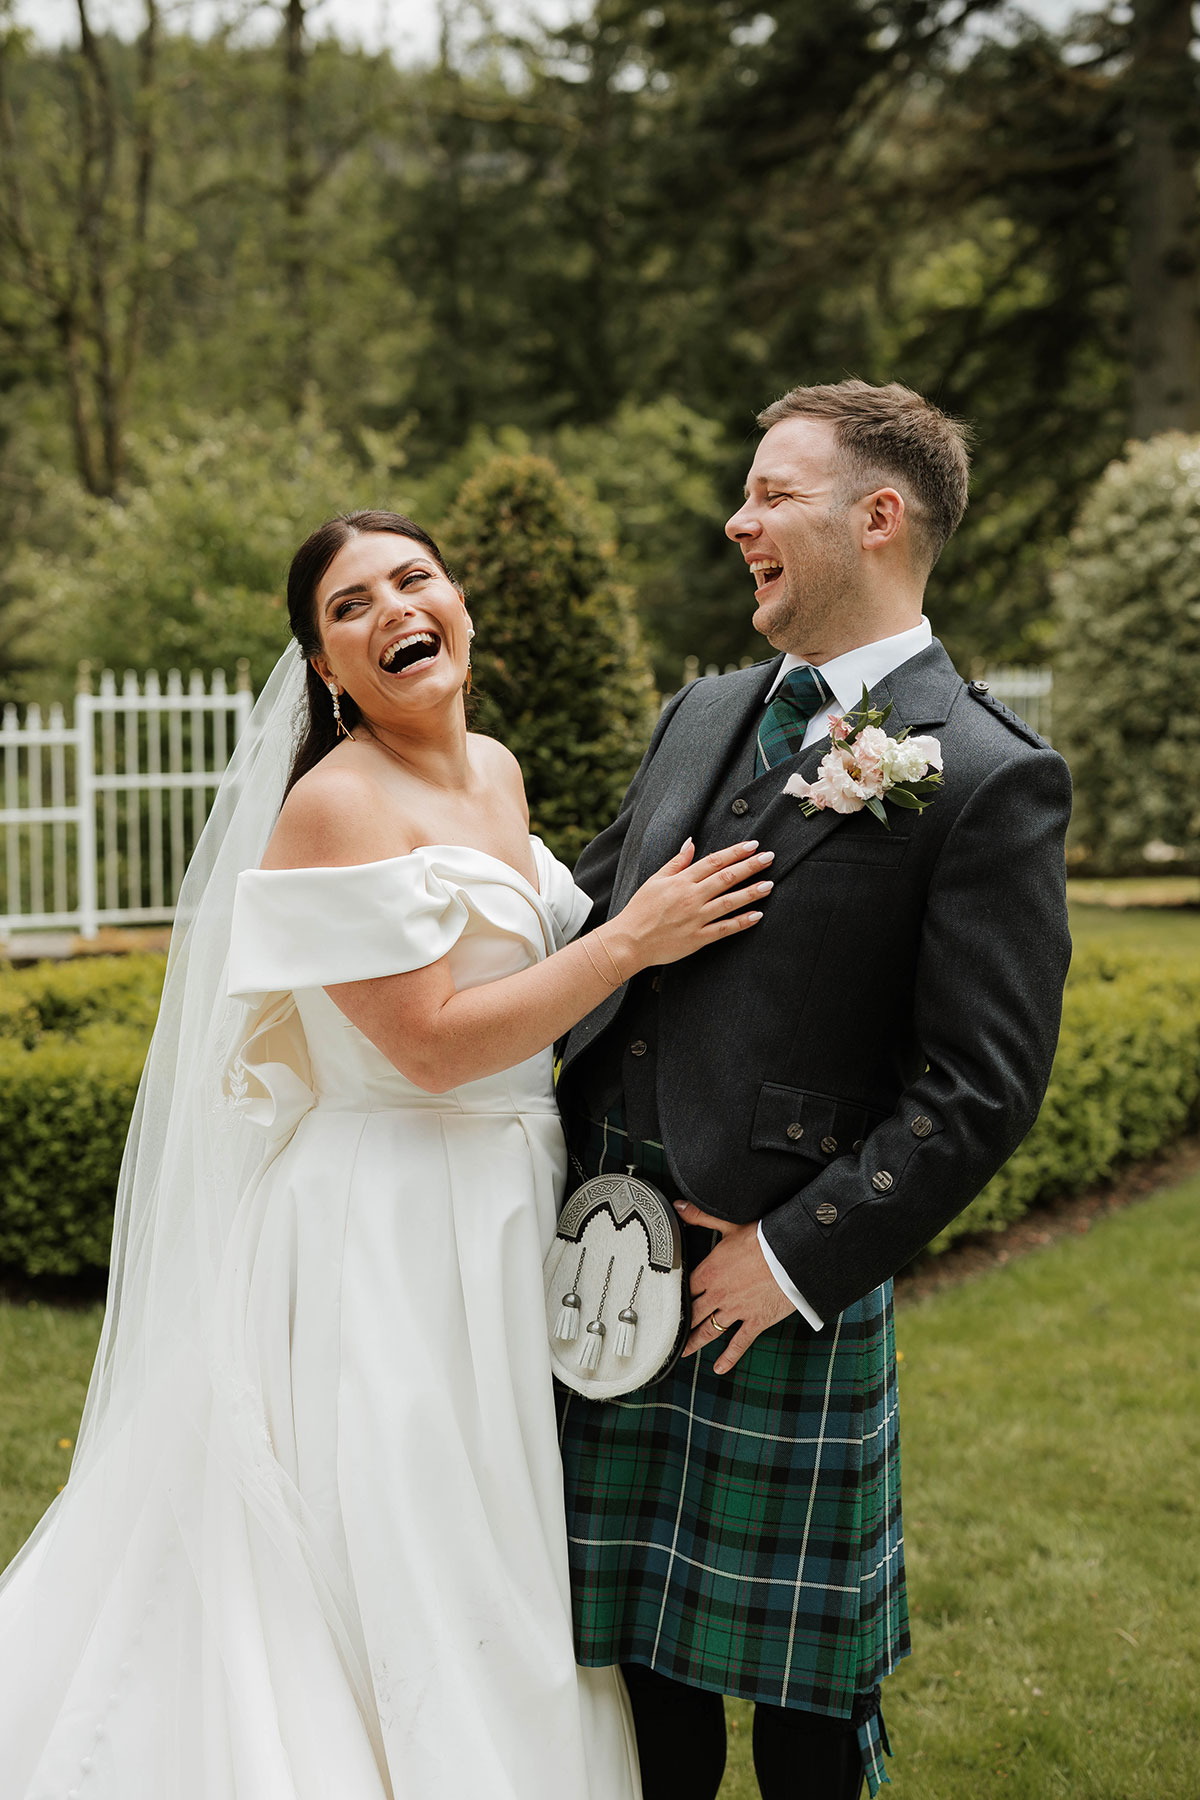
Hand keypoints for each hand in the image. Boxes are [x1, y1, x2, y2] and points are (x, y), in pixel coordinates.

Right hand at [603, 839, 772, 976]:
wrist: (629, 941)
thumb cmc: (640, 909)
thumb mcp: (655, 880)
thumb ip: (676, 862)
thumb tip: (691, 842)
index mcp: (681, 881)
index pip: (714, 861)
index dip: (735, 852)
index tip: (753, 845)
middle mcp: (691, 897)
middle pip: (726, 878)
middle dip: (750, 866)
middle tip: (770, 858)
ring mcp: (696, 918)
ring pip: (729, 902)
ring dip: (751, 892)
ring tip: (769, 885)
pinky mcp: (697, 938)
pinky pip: (724, 929)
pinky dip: (741, 922)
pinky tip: (757, 915)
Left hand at [676, 1200, 796, 1373]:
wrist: (792, 1256)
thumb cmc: (764, 1238)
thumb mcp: (730, 1224)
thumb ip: (701, 1216)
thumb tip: (679, 1206)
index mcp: (710, 1272)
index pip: (687, 1288)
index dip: (678, 1295)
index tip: (668, 1302)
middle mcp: (719, 1295)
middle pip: (693, 1313)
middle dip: (681, 1323)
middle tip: (667, 1334)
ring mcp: (736, 1311)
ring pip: (709, 1330)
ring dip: (695, 1342)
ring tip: (683, 1352)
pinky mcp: (755, 1322)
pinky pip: (739, 1343)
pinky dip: (729, 1357)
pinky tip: (719, 1367)